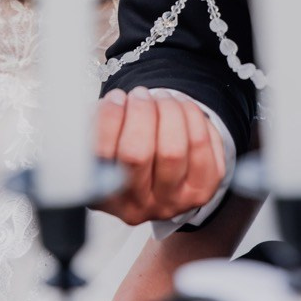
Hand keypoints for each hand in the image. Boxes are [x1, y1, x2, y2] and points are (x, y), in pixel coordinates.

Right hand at [94, 87, 223, 223]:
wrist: (158, 173)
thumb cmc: (123, 149)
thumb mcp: (99, 142)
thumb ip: (95, 127)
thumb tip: (111, 104)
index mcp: (105, 196)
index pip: (102, 155)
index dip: (110, 116)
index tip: (116, 97)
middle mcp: (141, 206)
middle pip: (139, 153)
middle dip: (141, 111)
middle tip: (140, 94)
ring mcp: (176, 201)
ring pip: (174, 148)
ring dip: (168, 109)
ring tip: (161, 97)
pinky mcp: (204, 189)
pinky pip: (204, 144)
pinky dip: (192, 115)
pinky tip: (181, 107)